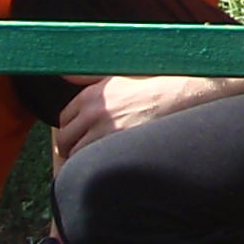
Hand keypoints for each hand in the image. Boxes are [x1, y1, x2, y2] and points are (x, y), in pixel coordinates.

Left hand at [52, 74, 226, 161]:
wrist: (180, 96)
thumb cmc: (151, 85)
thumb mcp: (116, 75)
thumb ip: (87, 76)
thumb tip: (64, 75)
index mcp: (92, 96)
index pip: (63, 120)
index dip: (69, 130)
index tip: (76, 136)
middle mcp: (95, 113)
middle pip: (65, 140)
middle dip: (70, 148)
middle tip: (80, 153)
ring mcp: (107, 132)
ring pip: (77, 156)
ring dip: (82, 160)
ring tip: (94, 162)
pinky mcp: (120, 148)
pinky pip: (96, 165)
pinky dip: (96, 168)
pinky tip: (107, 166)